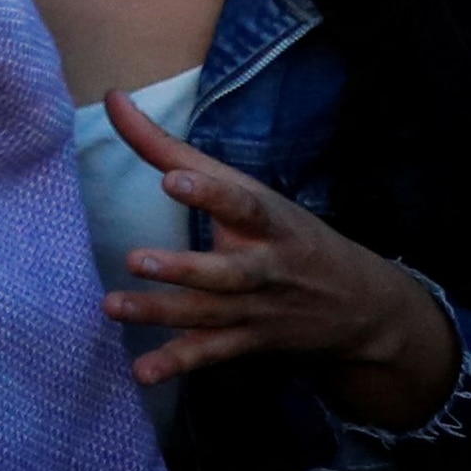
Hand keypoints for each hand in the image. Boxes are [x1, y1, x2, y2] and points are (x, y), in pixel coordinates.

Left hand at [97, 91, 459, 423]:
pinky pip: (212, 353)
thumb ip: (167, 147)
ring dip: (163, 314)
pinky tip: (142, 372)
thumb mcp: (241, 187)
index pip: (241, 203)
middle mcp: (266, 267)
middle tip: (138, 260)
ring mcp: (260, 309)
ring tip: (113, 307)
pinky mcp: (250, 341)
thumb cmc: (281, 231)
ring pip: (211, 314)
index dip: (210, 192)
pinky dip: (178, 364)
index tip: (174, 178)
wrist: (360, 305)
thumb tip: (110, 98)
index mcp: (267, 221)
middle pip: (228, 271)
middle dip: (186, 268)